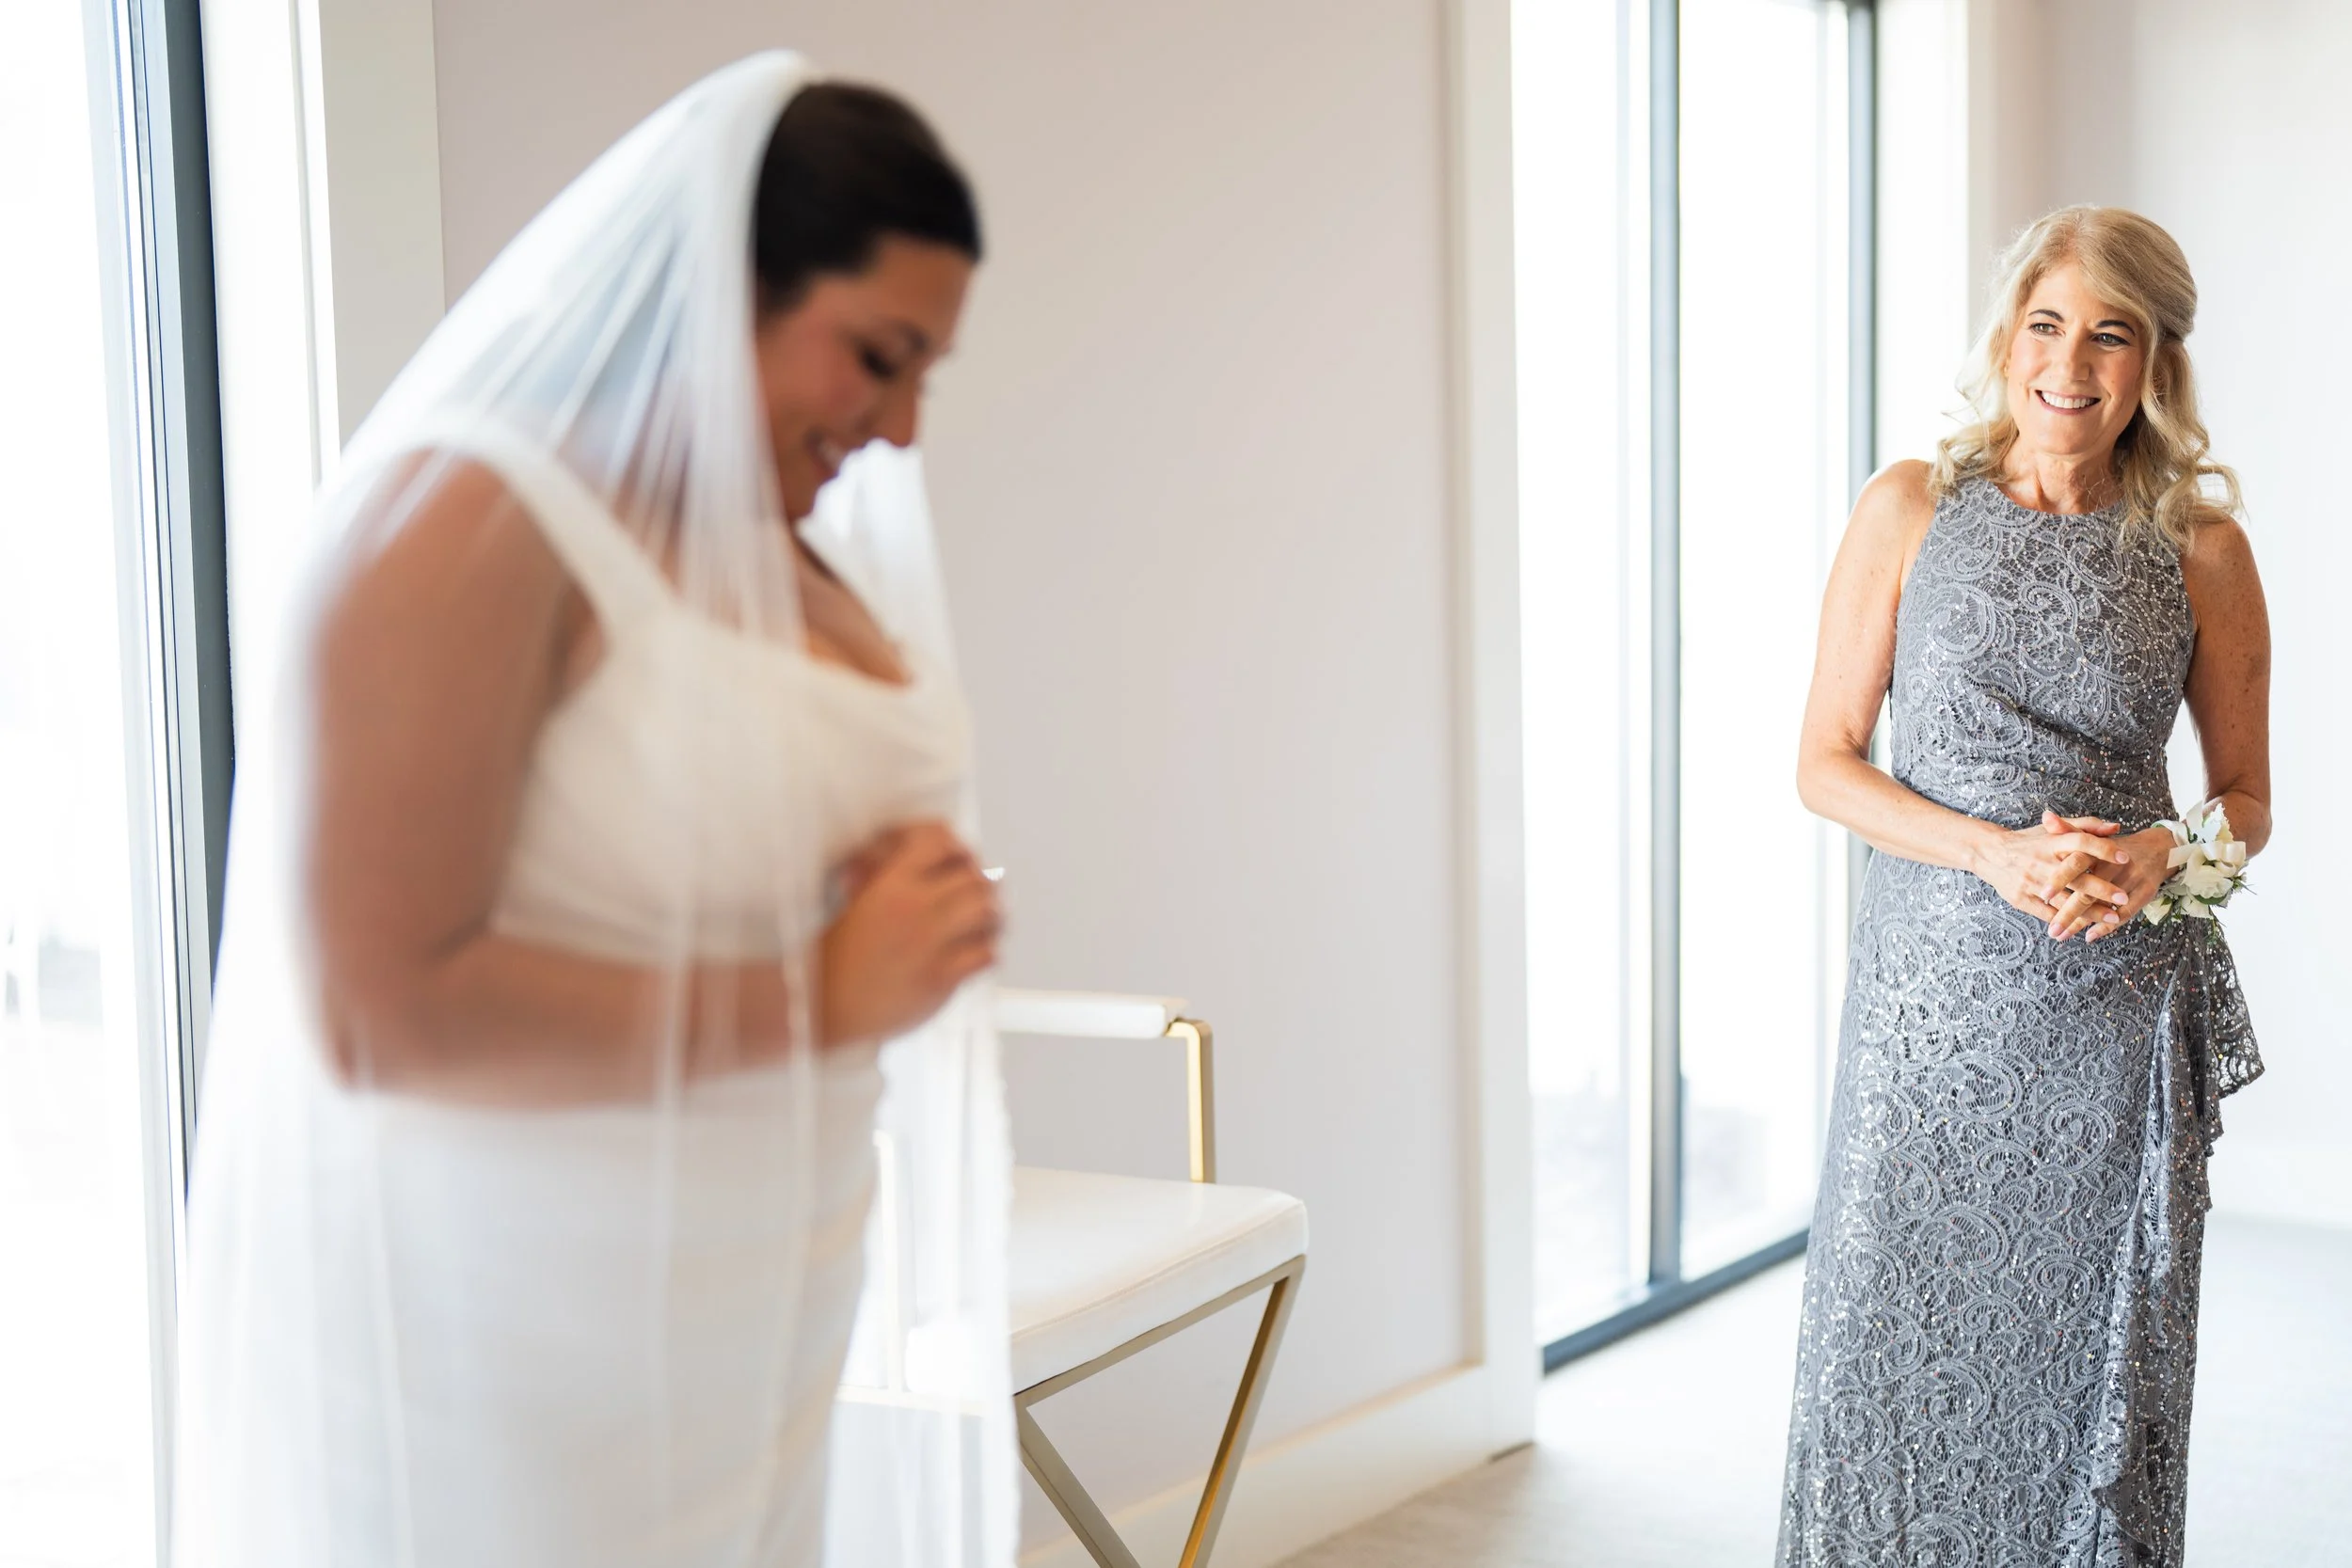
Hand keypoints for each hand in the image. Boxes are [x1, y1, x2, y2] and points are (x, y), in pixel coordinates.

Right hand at [817, 821, 1000, 1045]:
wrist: (825, 1004)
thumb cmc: (835, 958)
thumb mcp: (855, 902)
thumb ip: (878, 877)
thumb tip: (889, 862)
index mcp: (891, 884)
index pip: (940, 839)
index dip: (952, 845)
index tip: (951, 857)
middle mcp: (915, 908)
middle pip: (975, 877)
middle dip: (978, 884)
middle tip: (973, 894)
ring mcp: (931, 943)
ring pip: (988, 911)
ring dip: (990, 916)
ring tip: (981, 923)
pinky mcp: (942, 978)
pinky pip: (987, 954)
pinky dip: (987, 952)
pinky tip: (975, 955)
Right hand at [1970, 814, 2134, 933]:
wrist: (1989, 853)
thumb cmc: (2029, 841)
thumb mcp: (2053, 829)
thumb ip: (2085, 826)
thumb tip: (2115, 827)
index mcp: (2051, 842)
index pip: (2080, 842)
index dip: (2103, 849)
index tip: (2126, 858)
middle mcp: (2041, 862)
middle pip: (2076, 877)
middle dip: (2102, 889)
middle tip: (2124, 897)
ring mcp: (2031, 882)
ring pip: (2064, 901)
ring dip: (2090, 911)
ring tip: (2113, 917)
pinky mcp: (2021, 899)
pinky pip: (2048, 914)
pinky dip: (2067, 921)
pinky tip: (2085, 926)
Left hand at [2043, 813, 2174, 942]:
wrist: (2158, 847)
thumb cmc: (2114, 845)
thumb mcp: (2092, 834)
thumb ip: (2067, 829)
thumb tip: (2045, 816)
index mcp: (2099, 849)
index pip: (2077, 862)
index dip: (2060, 878)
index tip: (2042, 895)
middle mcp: (2116, 864)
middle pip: (2089, 890)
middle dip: (2068, 912)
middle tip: (2051, 930)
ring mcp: (2133, 879)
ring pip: (2104, 905)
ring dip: (2082, 923)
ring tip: (2061, 935)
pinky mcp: (2146, 891)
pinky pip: (2126, 913)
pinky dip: (2107, 926)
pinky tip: (2089, 936)